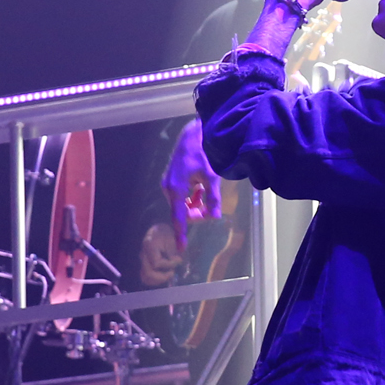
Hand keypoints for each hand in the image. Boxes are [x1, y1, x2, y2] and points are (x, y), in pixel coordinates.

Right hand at [138, 222, 182, 286]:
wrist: (156, 231)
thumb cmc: (165, 233)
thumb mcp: (171, 238)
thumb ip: (173, 250)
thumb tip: (177, 261)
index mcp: (149, 246)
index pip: (156, 263)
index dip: (168, 265)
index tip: (178, 260)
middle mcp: (143, 255)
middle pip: (149, 273)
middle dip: (162, 276)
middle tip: (173, 272)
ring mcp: (142, 261)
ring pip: (145, 277)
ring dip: (158, 280)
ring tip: (168, 275)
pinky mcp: (143, 265)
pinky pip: (145, 277)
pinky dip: (155, 280)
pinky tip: (164, 277)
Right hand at [160, 119, 221, 247]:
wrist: (192, 136)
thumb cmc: (203, 153)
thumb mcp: (212, 176)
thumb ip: (214, 198)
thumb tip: (216, 217)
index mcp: (176, 188)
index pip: (179, 217)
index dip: (181, 233)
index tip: (181, 249)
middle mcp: (169, 188)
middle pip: (183, 212)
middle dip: (197, 213)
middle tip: (211, 207)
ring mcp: (168, 185)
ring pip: (183, 206)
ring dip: (195, 205)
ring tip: (205, 192)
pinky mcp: (171, 181)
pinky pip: (181, 198)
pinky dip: (192, 198)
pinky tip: (200, 188)